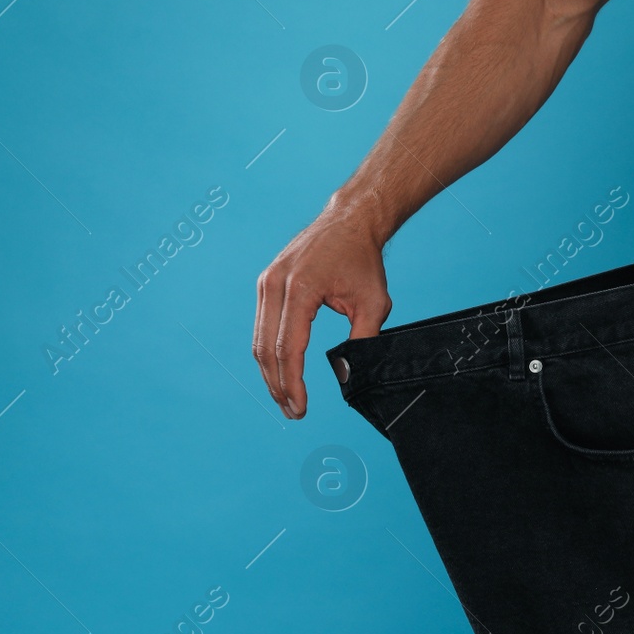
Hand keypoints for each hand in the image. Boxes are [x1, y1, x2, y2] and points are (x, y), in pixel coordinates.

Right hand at [254, 207, 391, 418]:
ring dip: (270, 374)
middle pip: (267, 349)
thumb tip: (347, 376)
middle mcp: (275, 285)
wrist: (349, 221)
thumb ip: (362, 341)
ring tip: (285, 399)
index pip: (289, 349)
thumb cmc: (363, 260)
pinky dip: (269, 353)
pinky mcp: (266, 283)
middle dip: (278, 386)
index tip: (300, 409)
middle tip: (293, 412)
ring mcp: (266, 283)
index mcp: (300, 289)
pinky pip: (261, 326)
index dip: (292, 384)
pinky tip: (280, 373)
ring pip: (259, 340)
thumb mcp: (375, 303)